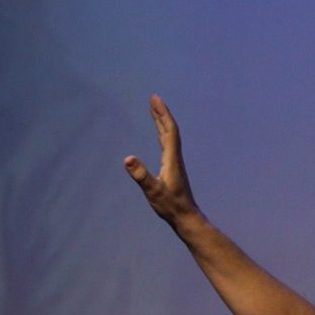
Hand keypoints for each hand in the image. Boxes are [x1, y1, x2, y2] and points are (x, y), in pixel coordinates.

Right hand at [123, 94, 197, 227]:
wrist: (185, 216)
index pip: (169, 130)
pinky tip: (160, 135)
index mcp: (172, 159)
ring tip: (155, 110)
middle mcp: (175, 157)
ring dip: (162, 122)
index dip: (162, 114)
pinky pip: (168, 144)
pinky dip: (163, 134)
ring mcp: (174, 162)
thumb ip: (141, 176)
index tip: (155, 99)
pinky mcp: (172, 168)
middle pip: (169, 130)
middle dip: (161, 113)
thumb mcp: (153, 191)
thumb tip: (128, 159)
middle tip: (154, 98)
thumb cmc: (170, 206)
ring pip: (169, 137)